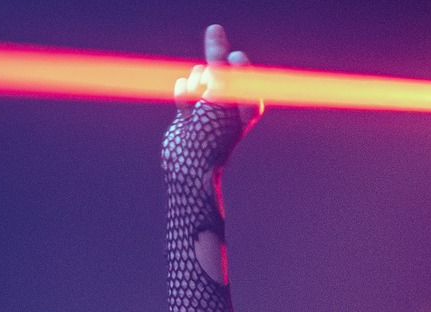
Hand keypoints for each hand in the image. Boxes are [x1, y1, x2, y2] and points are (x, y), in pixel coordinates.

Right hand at [172, 23, 260, 152]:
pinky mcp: (191, 108)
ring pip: (198, 74)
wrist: (188, 165)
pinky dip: (182, 98)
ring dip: (193, 89)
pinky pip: (183, 85)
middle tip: (209, 100)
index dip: (233, 66)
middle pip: (215, 67)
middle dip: (207, 79)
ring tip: (195, 111)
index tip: (231, 68)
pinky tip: (185, 116)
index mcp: (248, 101)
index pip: (240, 65)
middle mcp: (230, 102)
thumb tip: (215, 27)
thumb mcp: (220, 92)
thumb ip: (217, 59)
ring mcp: (209, 105)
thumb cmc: (212, 133)